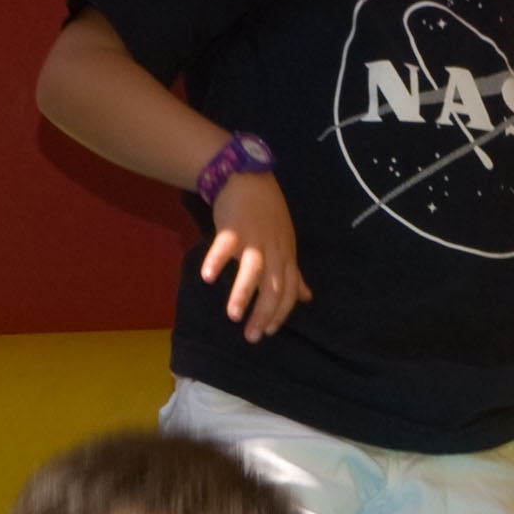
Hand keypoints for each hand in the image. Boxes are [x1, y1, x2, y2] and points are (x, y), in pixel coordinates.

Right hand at [199, 168, 312, 340]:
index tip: (269, 331)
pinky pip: (224, 246)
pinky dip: (216, 260)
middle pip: (273, 286)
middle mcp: (274, 250)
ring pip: (253, 270)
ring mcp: (253, 238)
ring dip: (243, 294)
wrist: (249, 177)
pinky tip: (207, 277)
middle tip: (251, 336)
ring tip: (233, 316)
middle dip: (264, 313)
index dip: (281, 312)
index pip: (289, 289)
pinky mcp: (233, 227)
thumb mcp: (286, 243)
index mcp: (286, 255)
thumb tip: (306, 297)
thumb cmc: (267, 213)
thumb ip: (293, 272)